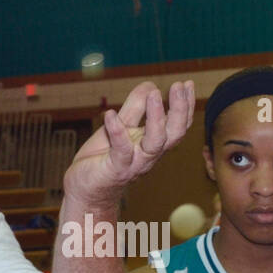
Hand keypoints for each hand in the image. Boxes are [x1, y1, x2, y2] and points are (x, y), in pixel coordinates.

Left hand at [62, 81, 193, 206]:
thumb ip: (135, 108)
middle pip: (174, 134)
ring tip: (155, 94)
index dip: (185, 105)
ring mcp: (134, 163)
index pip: (177, 125)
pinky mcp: (115, 169)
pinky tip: (110, 114)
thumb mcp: (121, 127)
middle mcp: (149, 154)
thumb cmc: (104, 158)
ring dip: (157, 119)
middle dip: (180, 110)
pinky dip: (116, 131)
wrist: (86, 189)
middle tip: (179, 85)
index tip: (187, 83)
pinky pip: (120, 151)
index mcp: (153, 143)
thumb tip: (151, 85)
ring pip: (154, 143)